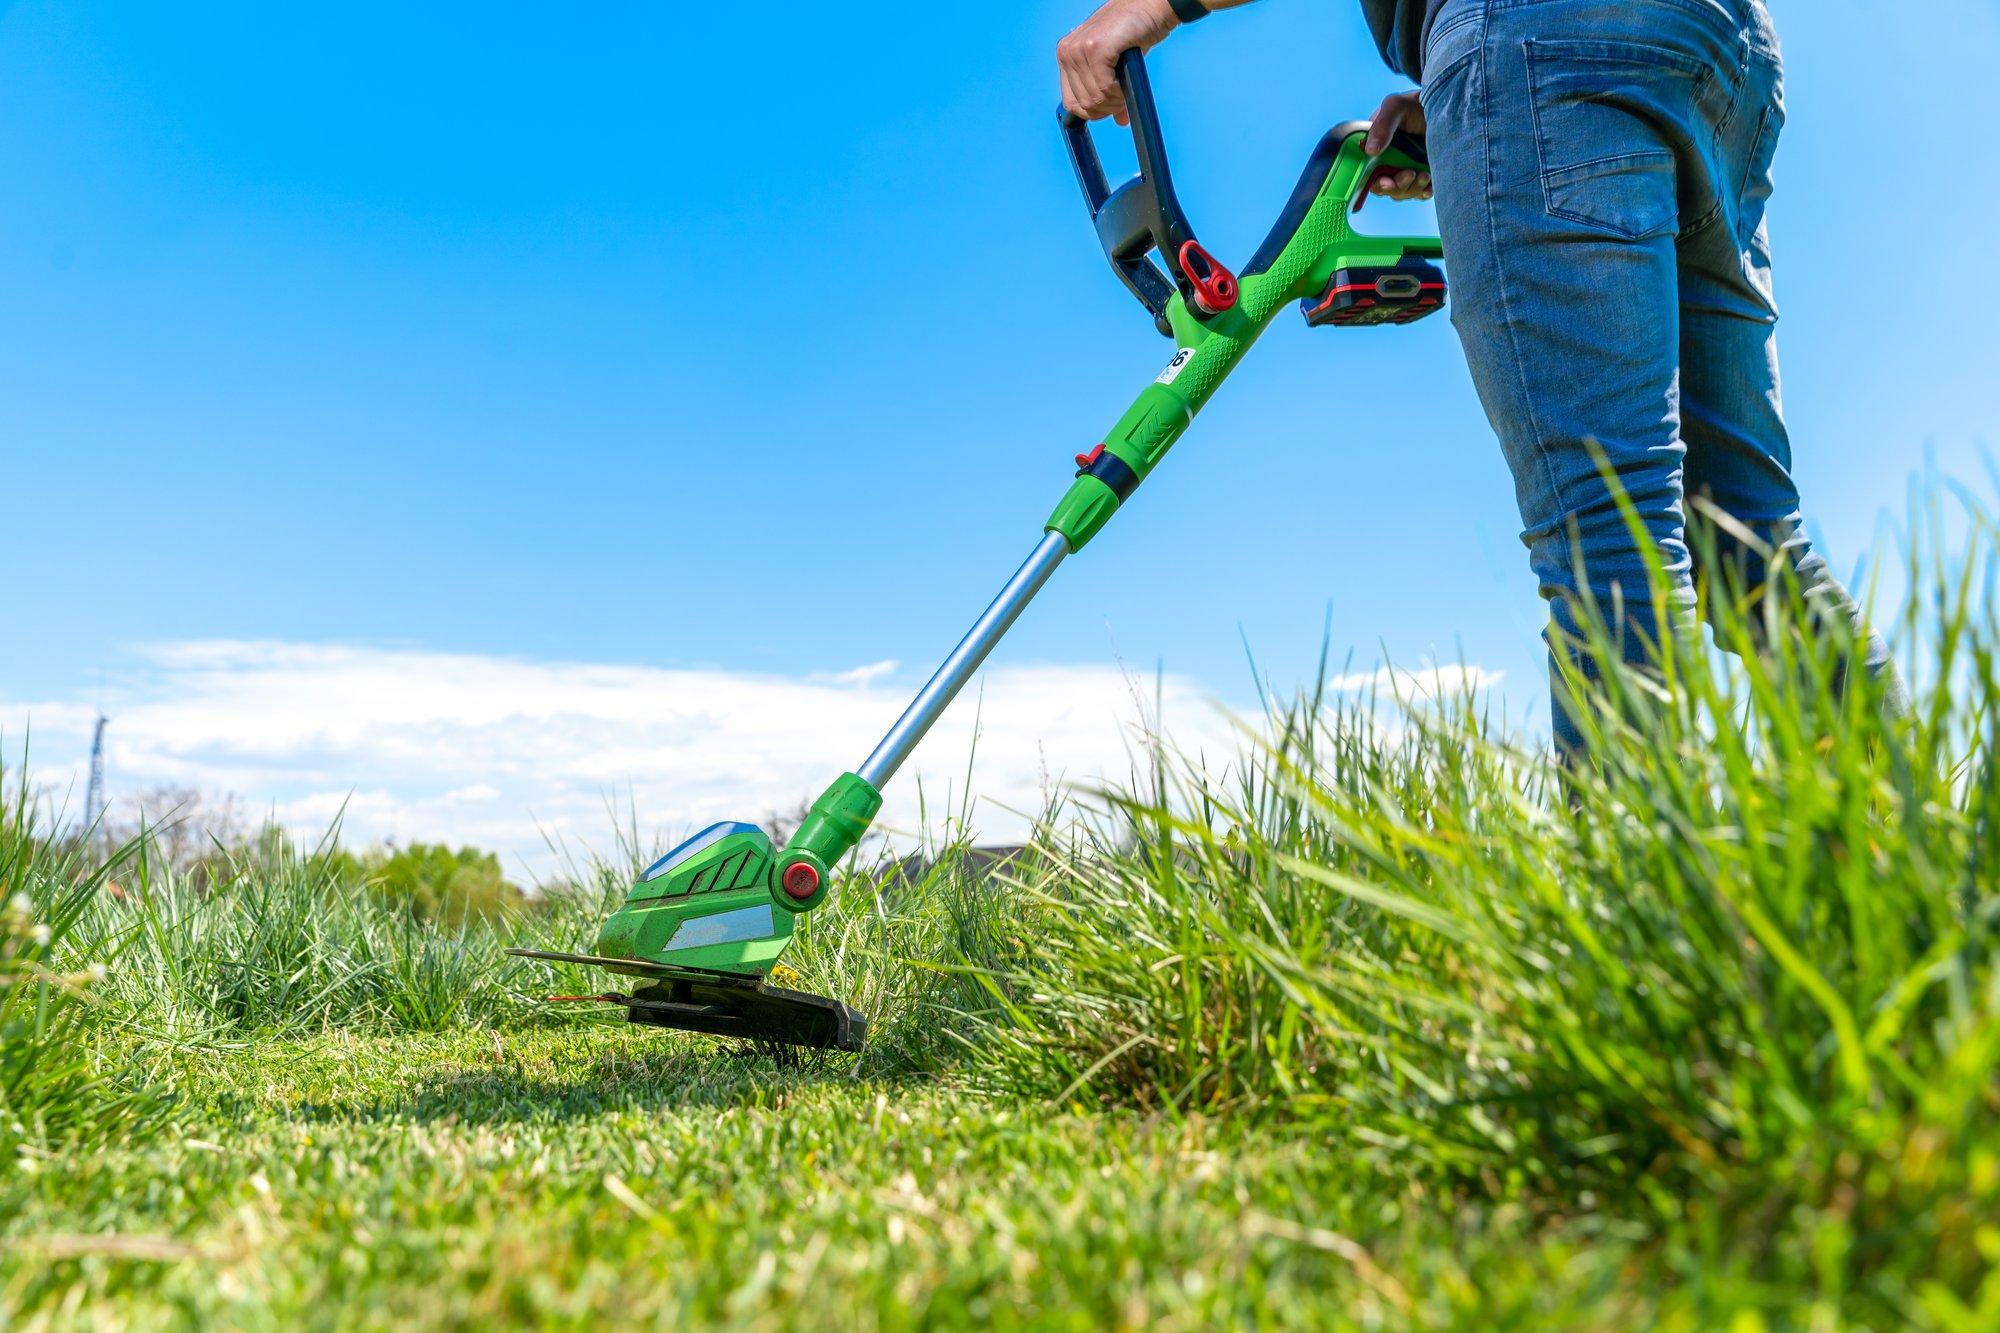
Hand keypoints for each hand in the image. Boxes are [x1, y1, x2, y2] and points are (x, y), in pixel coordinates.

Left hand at [1057, 0, 1179, 125]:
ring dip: (1116, 100)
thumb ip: (1111, 92)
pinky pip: (1105, 88)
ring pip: (1095, 98)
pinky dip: (1119, 91)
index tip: (1111, 107)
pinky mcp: (1095, 49)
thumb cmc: (1134, 33)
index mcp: (1066, 55)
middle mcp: (1067, 51)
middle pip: (1084, 104)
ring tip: (1126, 86)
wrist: (1151, 7)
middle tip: (1123, 98)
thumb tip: (1120, 121)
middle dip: (1107, 108)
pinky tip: (1127, 78)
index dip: (1093, 113)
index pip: (1071, 103)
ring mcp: (1079, 49)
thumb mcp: (1117, 66)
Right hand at [1356, 91, 1432, 211]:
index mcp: (1374, 148)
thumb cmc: (1415, 104)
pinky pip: (1418, 192)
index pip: (1367, 173)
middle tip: (1409, 174)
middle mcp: (1386, 161)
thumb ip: (1381, 126)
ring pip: (1402, 192)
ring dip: (1412, 188)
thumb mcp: (1396, 106)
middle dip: (1396, 186)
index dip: (1374, 182)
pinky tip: (1429, 187)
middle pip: (1384, 187)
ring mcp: (1404, 168)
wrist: (1445, 105)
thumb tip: (1370, 151)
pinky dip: (1423, 193)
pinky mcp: (1420, 174)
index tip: (1386, 182)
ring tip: (1425, 174)